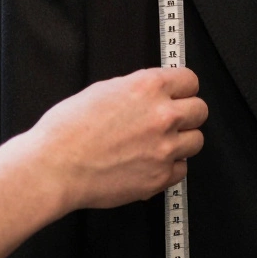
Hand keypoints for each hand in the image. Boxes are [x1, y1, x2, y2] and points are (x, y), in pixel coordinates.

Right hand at [28, 67, 207, 210]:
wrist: (55, 167)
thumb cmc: (68, 130)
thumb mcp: (103, 90)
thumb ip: (136, 90)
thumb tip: (150, 93)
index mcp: (148, 87)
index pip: (190, 81)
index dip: (183, 88)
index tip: (180, 95)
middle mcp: (163, 115)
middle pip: (200, 110)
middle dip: (188, 114)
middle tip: (171, 121)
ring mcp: (165, 148)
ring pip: (196, 140)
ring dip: (182, 141)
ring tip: (159, 145)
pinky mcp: (160, 177)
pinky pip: (182, 170)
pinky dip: (170, 168)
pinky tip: (151, 164)